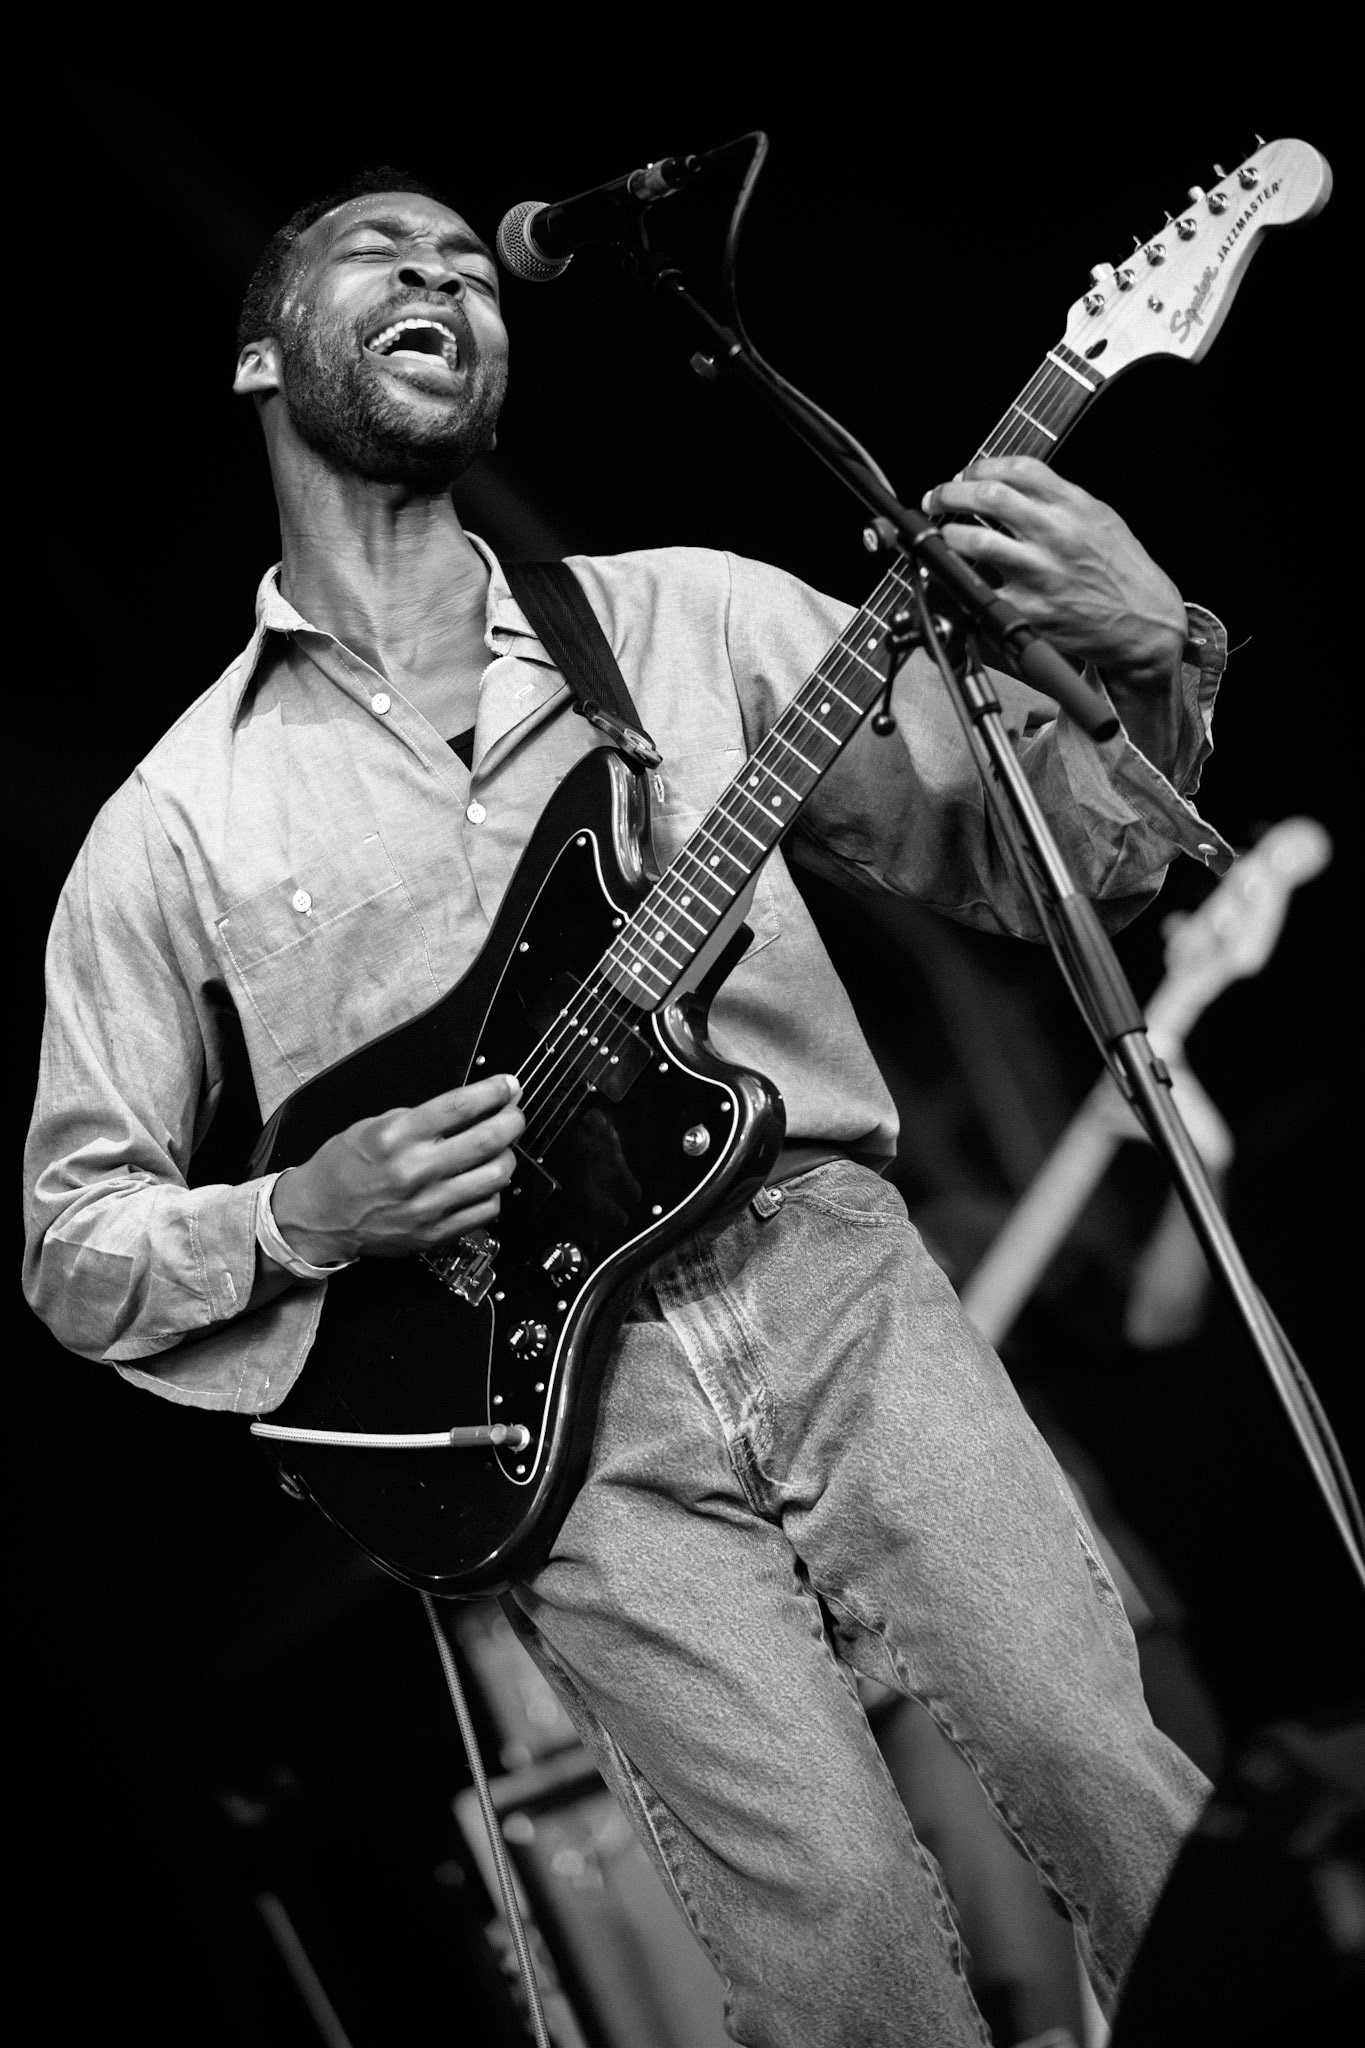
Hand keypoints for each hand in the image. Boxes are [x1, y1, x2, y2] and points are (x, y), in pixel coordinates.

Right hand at [269, 1073, 524, 1265]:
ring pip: (496, 1176)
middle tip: (515, 1113)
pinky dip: (494, 1190)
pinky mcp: (436, 1233)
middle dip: (512, 1120)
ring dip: (508, 1155)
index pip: (461, 1106)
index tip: (508, 1084)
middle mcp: (415, 1171)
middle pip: (488, 1140)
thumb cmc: (343, 1168)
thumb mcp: (372, 1126)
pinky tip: (484, 1180)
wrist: (319, 1217)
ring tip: (501, 1148)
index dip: (494, 1091)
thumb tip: (470, 1105)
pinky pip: (486, 1209)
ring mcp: (428, 1206)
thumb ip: (420, 1118)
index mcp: (397, 1137)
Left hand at [921, 456, 1186, 688]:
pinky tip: (955, 578)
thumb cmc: (1122, 570)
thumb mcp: (1100, 518)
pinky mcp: (1029, 609)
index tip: (965, 475)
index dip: (980, 466)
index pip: (1017, 468)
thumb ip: (1058, 498)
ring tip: (944, 535)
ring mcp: (1040, 573)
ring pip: (975, 541)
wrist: (1145, 620)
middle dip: (951, 493)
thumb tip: (1008, 483)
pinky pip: (981, 592)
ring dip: (948, 535)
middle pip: (989, 496)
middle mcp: (1056, 534)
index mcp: (1074, 505)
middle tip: (937, 499)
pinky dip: (961, 583)